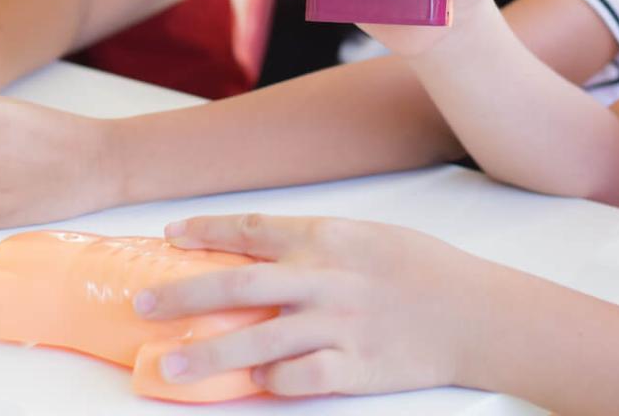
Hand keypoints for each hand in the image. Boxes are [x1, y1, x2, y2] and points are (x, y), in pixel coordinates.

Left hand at [137, 213, 480, 396]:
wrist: (475, 313)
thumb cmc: (422, 269)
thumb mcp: (365, 238)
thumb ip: (312, 247)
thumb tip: (256, 256)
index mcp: (326, 239)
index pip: (251, 232)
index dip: (206, 233)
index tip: (170, 238)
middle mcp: (324, 280)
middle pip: (237, 288)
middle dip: (182, 295)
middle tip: (143, 304)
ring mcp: (337, 327)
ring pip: (256, 343)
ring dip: (207, 355)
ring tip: (168, 365)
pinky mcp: (354, 369)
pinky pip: (298, 379)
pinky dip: (270, 383)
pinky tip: (249, 386)